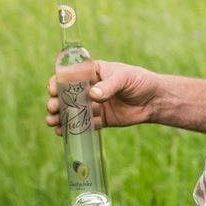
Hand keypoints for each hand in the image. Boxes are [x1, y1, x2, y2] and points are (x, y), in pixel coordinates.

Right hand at [45, 59, 160, 134]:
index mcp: (94, 72)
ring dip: (60, 116)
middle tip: (52, 107)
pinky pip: (84, 125)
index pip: (71, 75)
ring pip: (73, 111)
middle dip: (56, 101)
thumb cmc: (139, 81)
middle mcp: (91, 88)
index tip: (52, 89)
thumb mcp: (124, 78)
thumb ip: (109, 86)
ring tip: (52, 122)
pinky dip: (72, 129)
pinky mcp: (101, 120)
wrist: (154, 100)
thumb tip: (92, 95)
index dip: (59, 81)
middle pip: (68, 95)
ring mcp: (95, 105)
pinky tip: (62, 132)